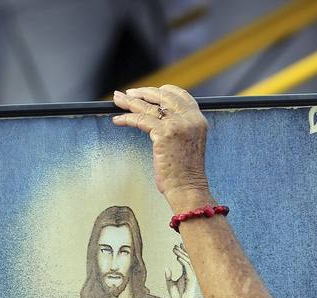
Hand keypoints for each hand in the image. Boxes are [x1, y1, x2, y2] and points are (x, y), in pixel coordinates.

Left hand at [112, 85, 210, 207]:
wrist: (188, 189)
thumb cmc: (185, 173)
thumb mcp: (187, 144)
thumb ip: (179, 128)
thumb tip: (157, 117)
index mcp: (198, 120)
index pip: (181, 95)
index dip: (163, 90)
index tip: (148, 92)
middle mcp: (190, 119)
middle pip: (163, 96)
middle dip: (142, 93)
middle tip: (127, 93)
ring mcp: (178, 125)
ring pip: (149, 106)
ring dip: (130, 102)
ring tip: (117, 100)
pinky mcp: (164, 133)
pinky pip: (140, 119)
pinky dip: (126, 118)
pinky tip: (118, 120)